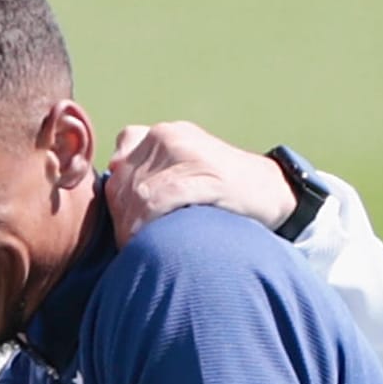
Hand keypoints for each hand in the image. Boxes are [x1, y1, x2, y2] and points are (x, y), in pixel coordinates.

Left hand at [105, 121, 295, 247]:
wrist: (272, 191)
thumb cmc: (219, 191)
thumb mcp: (178, 169)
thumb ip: (145, 174)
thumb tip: (110, 191)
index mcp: (157, 134)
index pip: (117, 166)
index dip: (117, 202)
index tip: (125, 229)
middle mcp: (167, 135)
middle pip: (125, 183)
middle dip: (124, 219)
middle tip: (131, 247)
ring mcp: (186, 151)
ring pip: (140, 193)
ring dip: (134, 227)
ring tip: (140, 249)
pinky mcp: (205, 172)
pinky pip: (162, 199)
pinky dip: (151, 224)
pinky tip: (152, 242)